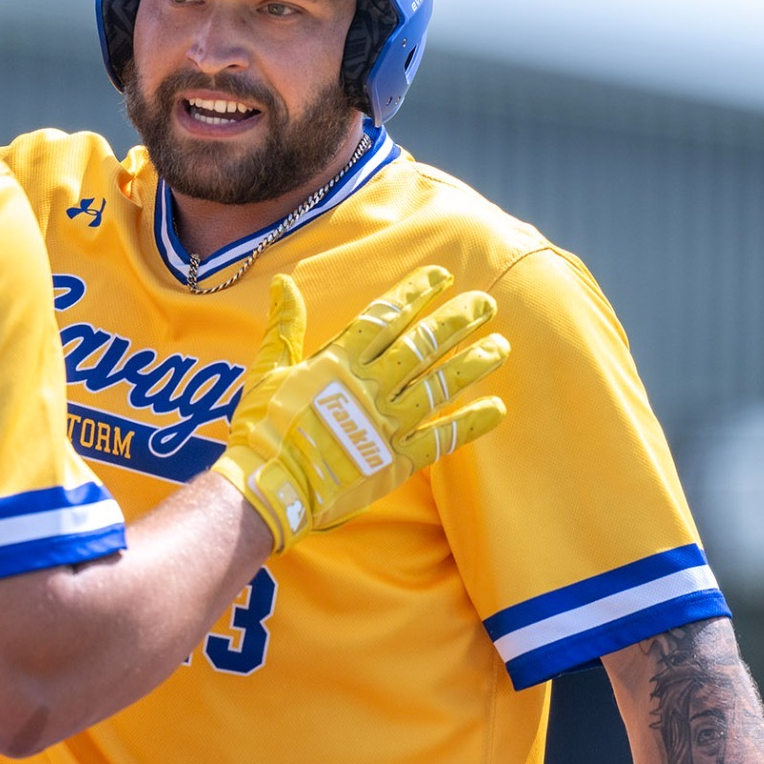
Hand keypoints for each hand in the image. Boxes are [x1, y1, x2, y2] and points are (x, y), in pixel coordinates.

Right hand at [213, 266, 509, 550]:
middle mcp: (369, 387)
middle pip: (422, 346)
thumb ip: (283, 326)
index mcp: (337, 362)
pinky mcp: (395, 459)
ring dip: (472, 364)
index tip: (442, 276)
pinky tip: (497, 409)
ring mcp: (385, 423)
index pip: (385, 317)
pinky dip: (470, 423)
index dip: (415, 294)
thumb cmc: (263, 429)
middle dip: (456, 322)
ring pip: (438, 386)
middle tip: (486, 303)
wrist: (269, 487)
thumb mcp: (267, 370)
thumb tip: (283, 283)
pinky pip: (441, 437)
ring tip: (500, 346)